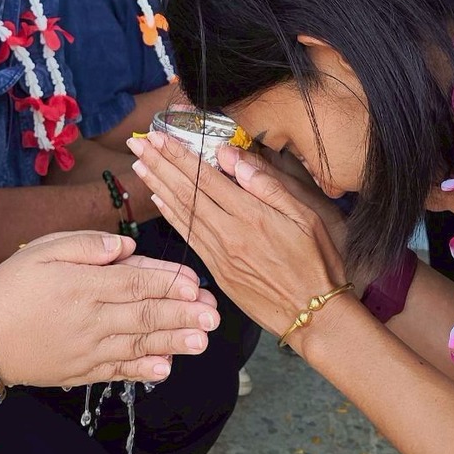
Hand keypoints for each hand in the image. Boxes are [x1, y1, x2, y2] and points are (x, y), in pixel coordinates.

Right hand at [0, 230, 218, 387]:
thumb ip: (87, 245)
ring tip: (203, 341)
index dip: (167, 283)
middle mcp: (89, 319)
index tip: (195, 282)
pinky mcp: (80, 371)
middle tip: (213, 314)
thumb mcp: (43, 249)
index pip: (134, 282)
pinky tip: (166, 368)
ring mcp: (86, 349)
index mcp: (82, 284)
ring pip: (138, 345)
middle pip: (144, 315)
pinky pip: (117, 371)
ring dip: (174, 342)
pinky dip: (143, 371)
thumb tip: (126, 246)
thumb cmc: (12, 285)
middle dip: (182, 314)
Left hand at [128, 131, 344, 337]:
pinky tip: (159, 199)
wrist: (313, 317)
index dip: (179, 155)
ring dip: (158, 185)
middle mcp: (229, 234)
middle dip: (159, 164)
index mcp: (250, 216)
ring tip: (139, 164)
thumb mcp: (306, 217)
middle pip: (186, 192)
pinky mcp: (217, 272)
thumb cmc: (316, 262)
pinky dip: (171, 215)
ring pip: (181, 213)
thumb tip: (233, 157)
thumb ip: (268, 185)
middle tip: (136, 141)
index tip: (159, 136)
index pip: (206, 178)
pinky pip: (188, 237)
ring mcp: (220, 254)